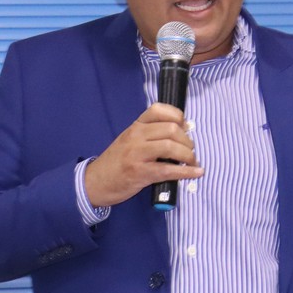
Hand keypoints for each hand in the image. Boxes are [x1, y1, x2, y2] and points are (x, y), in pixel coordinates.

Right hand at [84, 103, 203, 207]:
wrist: (96, 182)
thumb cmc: (117, 162)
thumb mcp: (130, 140)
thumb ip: (151, 134)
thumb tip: (182, 130)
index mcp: (135, 126)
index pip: (159, 109)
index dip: (178, 116)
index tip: (185, 127)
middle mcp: (136, 136)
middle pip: (171, 129)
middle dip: (187, 141)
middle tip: (190, 150)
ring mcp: (137, 154)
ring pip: (171, 147)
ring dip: (188, 155)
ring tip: (192, 161)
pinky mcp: (140, 173)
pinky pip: (168, 170)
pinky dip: (187, 172)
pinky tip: (197, 173)